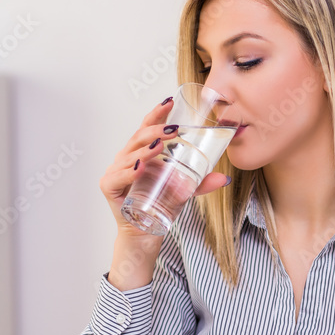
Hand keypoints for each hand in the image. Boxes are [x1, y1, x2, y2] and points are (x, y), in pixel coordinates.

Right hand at [99, 96, 231, 236]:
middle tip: (173, 128)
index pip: (147, 127)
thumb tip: (225, 178)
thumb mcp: (184, 190)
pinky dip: (128, 172)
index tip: (170, 101)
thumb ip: (201, 183)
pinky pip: (117, 177)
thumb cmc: (159, 204)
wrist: (145, 232)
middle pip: (139, 138)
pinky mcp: (109, 187)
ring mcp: (116, 172)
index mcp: (142, 152)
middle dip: (156, 130)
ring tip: (159, 146)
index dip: (157, 113)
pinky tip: (139, 168)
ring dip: (145, 150)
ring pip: (129, 155)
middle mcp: (126, 158)